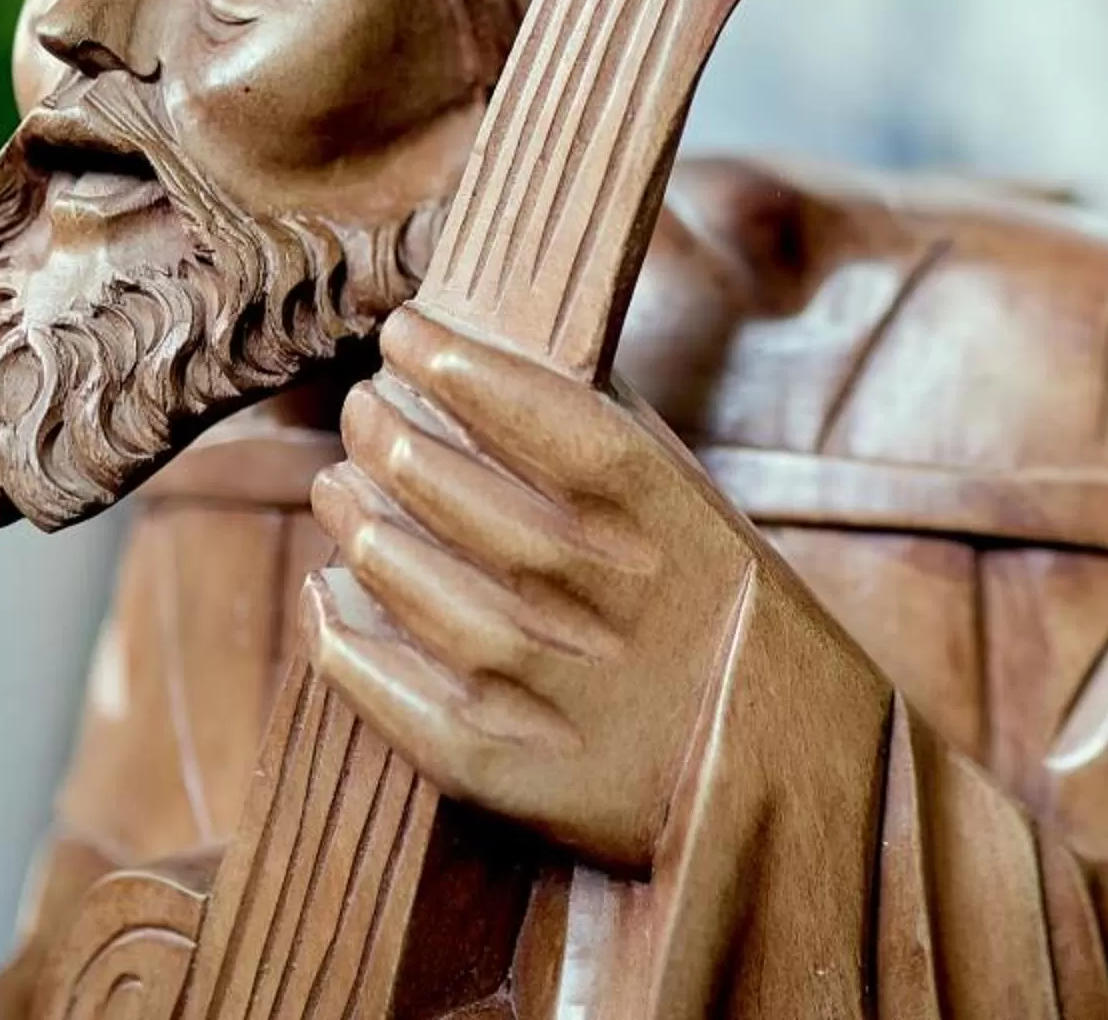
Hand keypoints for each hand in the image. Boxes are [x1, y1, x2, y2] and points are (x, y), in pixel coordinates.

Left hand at [305, 305, 757, 870]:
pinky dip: (344, 640)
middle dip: (391, 437)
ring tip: (337, 487)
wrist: (782, 776)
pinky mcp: (511, 774)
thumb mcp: (705, 521)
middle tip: (362, 408)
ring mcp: (556, 692)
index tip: (408, 331)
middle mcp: (608, 602)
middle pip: (462, 495)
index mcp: (671, 526)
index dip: (465, 368)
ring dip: (359, 524)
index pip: (550, 419)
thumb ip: (621, 446)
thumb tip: (509, 363)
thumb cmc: (726, 626)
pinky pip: (396, 697)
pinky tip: (325, 595)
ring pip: (415, 586)